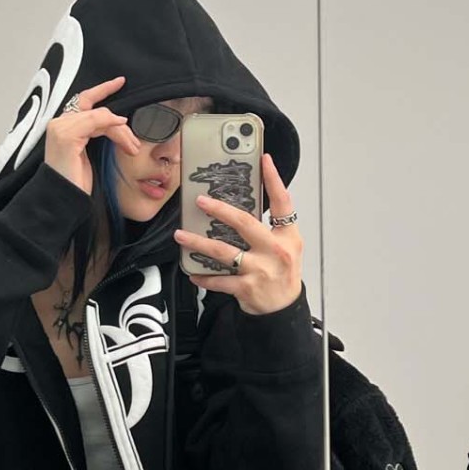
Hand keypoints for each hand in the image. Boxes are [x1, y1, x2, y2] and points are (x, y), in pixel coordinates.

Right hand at [44, 76, 142, 194]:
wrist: (63, 199)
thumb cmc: (74, 181)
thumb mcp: (88, 152)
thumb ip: (95, 133)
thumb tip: (116, 123)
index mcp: (62, 127)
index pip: (84, 101)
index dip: (102, 90)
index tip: (119, 82)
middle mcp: (58, 124)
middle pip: (95, 109)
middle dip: (118, 120)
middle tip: (134, 136)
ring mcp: (60, 129)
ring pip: (99, 116)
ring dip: (120, 131)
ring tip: (131, 147)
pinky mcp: (66, 136)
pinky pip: (95, 121)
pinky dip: (112, 125)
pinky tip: (123, 135)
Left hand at [174, 153, 301, 316]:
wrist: (284, 308)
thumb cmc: (283, 273)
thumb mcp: (286, 246)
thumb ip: (269, 227)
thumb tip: (239, 207)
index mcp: (287, 236)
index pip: (283, 203)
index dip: (274, 180)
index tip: (264, 161)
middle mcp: (275, 251)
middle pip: (244, 223)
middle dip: (219, 210)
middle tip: (200, 201)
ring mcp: (260, 270)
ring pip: (223, 251)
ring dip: (198, 242)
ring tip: (181, 235)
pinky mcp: (246, 288)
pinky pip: (218, 280)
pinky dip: (203, 277)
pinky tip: (192, 272)